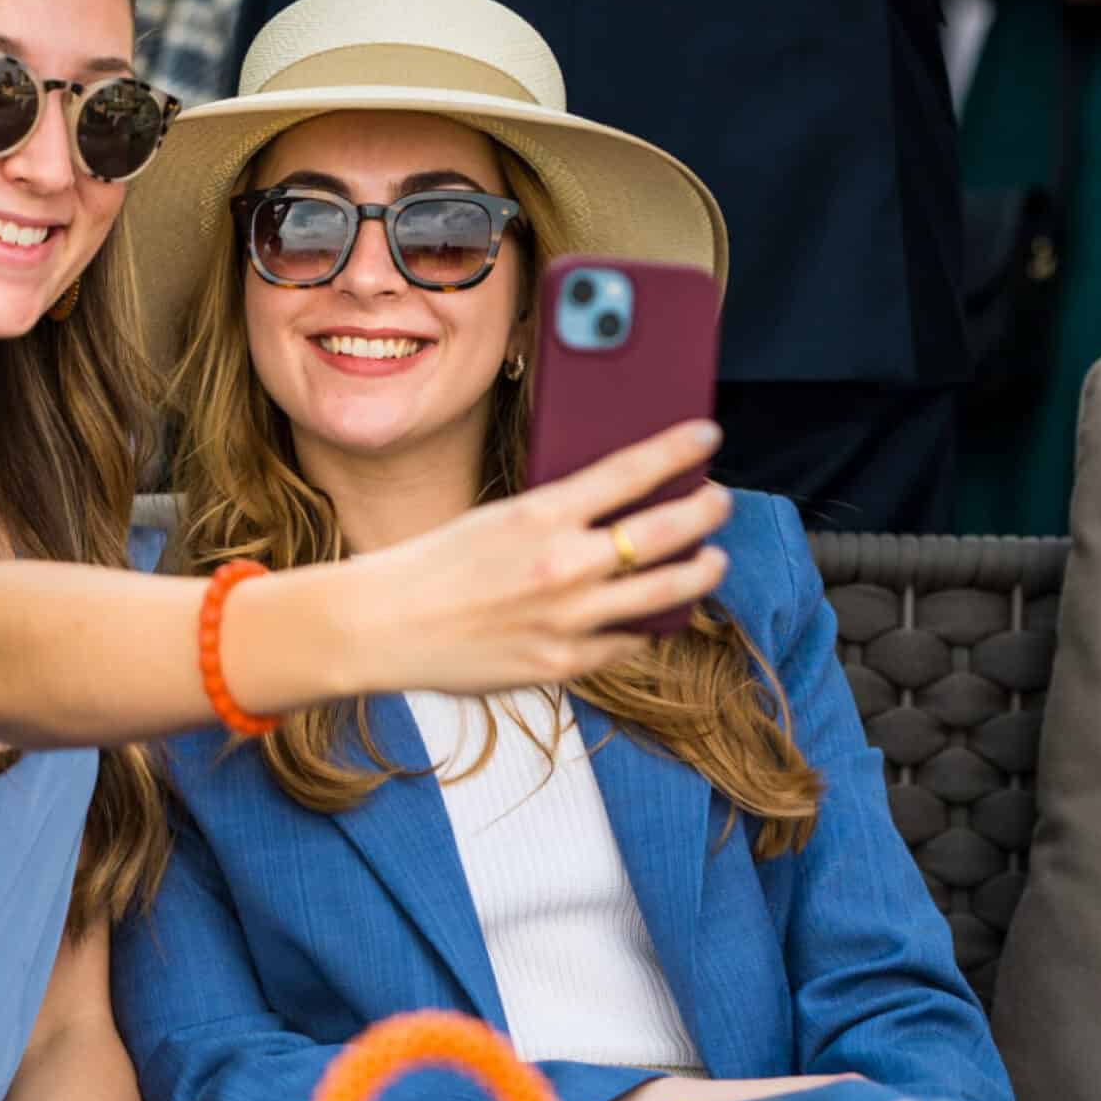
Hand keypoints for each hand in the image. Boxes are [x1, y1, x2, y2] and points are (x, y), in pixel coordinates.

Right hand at [338, 421, 731, 699]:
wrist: (382, 626)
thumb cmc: (434, 565)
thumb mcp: (496, 518)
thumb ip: (557, 515)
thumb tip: (617, 507)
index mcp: (541, 515)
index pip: (632, 470)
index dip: (679, 450)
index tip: (707, 435)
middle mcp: (564, 565)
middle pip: (668, 532)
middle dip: (707, 511)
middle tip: (718, 500)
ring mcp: (569, 619)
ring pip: (668, 591)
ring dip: (701, 570)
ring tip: (710, 560)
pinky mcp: (563, 664)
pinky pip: (628, 640)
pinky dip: (647, 623)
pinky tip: (654, 613)